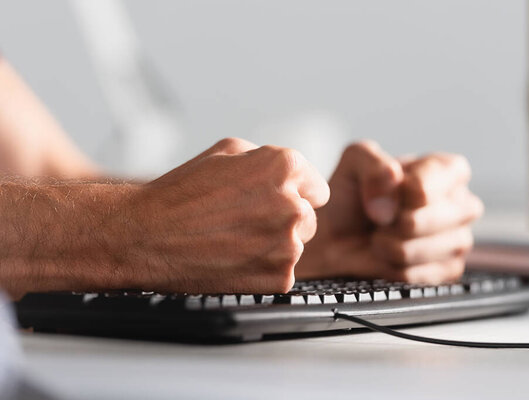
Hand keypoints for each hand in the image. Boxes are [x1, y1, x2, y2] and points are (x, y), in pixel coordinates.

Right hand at [126, 138, 329, 293]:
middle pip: (308, 218)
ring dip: (274, 244)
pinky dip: (264, 269)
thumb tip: (290, 174)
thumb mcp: (227, 150)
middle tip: (247, 221)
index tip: (275, 201)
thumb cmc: (182, 193)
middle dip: (285, 219)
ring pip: (296, 245)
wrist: (147, 236)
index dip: (295, 195)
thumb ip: (268, 158)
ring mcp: (287, 245)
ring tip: (235, 239)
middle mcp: (292, 205)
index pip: (318, 189)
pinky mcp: (278, 278)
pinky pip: (283, 272)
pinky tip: (235, 258)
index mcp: (285, 167)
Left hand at [295, 141, 482, 283]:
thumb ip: (373, 162)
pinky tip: (387, 256)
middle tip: (379, 219)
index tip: (387, 193)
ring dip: (392, 246)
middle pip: (438, 216)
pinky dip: (394, 268)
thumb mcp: (353, 161)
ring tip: (379, 236)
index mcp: (447, 170)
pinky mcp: (447, 271)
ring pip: (431, 248)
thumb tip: (395, 178)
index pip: (442, 176)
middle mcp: (460, 203)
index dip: (409, 188)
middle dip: (398, 221)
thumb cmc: (349, 198)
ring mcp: (458, 239)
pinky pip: (422, 274)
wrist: (333, 239)